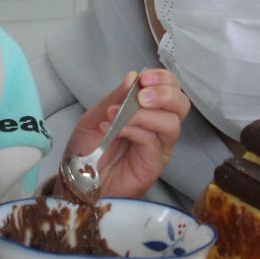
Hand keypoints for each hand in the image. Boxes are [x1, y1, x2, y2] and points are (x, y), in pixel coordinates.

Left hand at [60, 69, 188, 199]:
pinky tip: (114, 130)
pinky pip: (153, 142)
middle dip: (165, 94)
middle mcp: (158, 127)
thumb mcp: (94, 117)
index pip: (170, 89)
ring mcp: (159, 147)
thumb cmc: (86, 150)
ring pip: (172, 124)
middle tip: (141, 96)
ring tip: (117, 115)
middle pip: (181, 105)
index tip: (144, 78)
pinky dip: (134, 130)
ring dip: (145, 114)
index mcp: (147, 111)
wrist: (77, 182)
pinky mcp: (154, 164)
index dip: (163, 80)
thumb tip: (133, 76)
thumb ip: (114, 98)